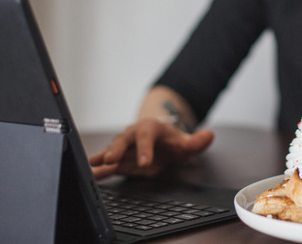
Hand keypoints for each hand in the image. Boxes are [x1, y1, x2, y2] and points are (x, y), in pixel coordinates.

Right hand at [88, 117, 213, 178]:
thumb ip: (197, 141)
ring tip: (92, 164)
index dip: (145, 148)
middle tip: (110, 159)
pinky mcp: (119, 158)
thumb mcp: (186, 142)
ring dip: (103, 157)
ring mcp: (125, 146)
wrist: (160, 139)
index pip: (147, 136)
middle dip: (116, 149)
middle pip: (123, 140)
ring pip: (112, 150)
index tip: (144, 162)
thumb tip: (209, 136)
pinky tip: (92, 174)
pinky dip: (100, 167)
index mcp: (151, 127)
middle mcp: (134, 134)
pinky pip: (108, 162)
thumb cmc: (172, 140)